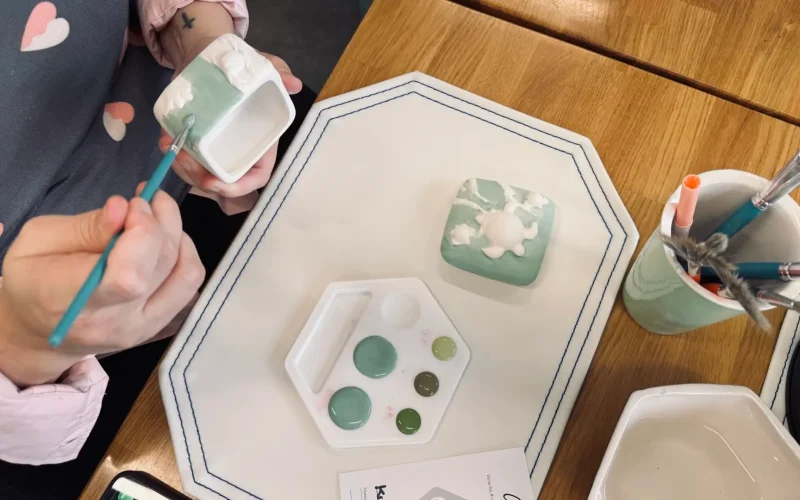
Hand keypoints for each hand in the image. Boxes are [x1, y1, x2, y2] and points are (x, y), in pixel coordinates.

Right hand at [0, 189, 203, 385]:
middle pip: (161, 267)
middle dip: (161, 221)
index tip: (133, 204)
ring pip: (184, 274)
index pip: (128, 277)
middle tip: (146, 198)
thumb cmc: (32, 280)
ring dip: (178, 234)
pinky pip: (188, 285)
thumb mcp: (38, 241)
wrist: (38, 331)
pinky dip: (185, 254)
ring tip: (157, 214)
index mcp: (71, 300)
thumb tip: (122, 208)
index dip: (143, 231)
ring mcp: (140, 327)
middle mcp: (113, 321)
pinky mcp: (157, 325)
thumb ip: (84, 226)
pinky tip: (166, 239)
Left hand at [161, 39, 302, 213]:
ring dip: (182, 167)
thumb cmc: (237, 63)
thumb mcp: (259, 65)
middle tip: (182, 156)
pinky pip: (184, 160)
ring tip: (170, 145)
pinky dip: (172, 154)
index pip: (256, 176)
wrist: (203, 53)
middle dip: (199, 176)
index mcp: (260, 142)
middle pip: (223, 180)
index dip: (238, 187)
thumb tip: (294, 84)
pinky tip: (165, 139)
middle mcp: (238, 151)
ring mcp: (215, 149)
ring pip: (200, 174)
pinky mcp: (195, 142)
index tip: (213, 181)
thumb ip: (277, 73)